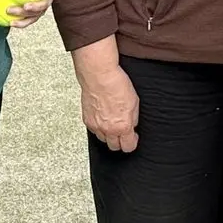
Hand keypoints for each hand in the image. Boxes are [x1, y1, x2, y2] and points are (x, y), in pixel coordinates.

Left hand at [3, 0, 63, 28]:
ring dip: (24, 15)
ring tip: (11, 11)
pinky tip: (10, 23)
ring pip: (36, 15)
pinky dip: (20, 23)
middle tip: (25, 5)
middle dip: (36, 6)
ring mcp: (41, 10)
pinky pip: (28, 21)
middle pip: (45, 4)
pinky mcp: (33, 17)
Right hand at [74, 38, 139, 152]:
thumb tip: (132, 125)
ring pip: (103, 139)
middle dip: (120, 141)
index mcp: (122, 126)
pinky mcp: (86, 120)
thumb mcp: (135, 102)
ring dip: (108, 135)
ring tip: (112, 123)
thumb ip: (133, 118)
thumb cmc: (117, 85)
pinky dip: (99, 127)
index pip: (128, 147)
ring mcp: (95, 125)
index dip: (132, 142)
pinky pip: (94, 130)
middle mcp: (108, 129)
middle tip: (123, 132)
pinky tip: (103, 118)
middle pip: (114, 147)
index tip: (133, 137)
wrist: (99, 76)